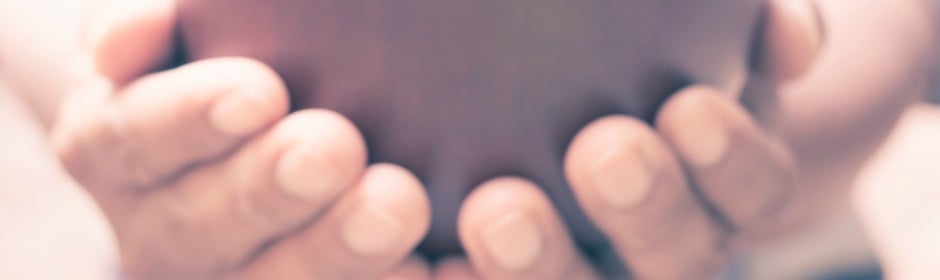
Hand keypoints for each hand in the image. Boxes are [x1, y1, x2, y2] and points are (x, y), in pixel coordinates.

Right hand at [53, 1, 432, 278]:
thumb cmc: (202, 69)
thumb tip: (128, 36)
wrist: (225, 144)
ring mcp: (233, 278)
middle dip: (267, 189)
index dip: (187, 119)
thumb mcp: (160, 41)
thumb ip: (140, 29)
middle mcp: (164, 235)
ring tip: (396, 203)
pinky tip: (429, 265)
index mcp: (118, 152)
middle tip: (331, 148)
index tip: (258, 92)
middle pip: (205, 228)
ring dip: (333, 249)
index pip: (132, 139)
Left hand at [438, 0, 934, 278]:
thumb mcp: (710, 40)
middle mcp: (663, 252)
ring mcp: (590, 274)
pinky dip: (452, 279)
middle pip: (678, 262)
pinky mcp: (502, 279)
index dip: (733, 162)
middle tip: (606, 151)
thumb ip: (764, 26)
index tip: (691, 106)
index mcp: (719, 193)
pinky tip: (425, 258)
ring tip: (497, 213)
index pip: (753, 190)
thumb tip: (789, 34)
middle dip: (649, 214)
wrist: (577, 116)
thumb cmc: (650, 74)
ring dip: (543, 265)